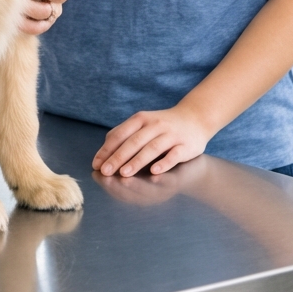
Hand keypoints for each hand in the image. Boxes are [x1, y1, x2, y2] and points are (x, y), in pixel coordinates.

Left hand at [91, 104, 211, 176]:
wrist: (195, 118)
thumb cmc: (162, 125)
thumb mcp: (142, 123)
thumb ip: (124, 134)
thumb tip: (103, 152)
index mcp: (140, 119)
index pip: (120, 134)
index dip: (107, 149)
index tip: (97, 164)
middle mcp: (154, 125)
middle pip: (134, 142)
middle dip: (118, 157)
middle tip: (105, 171)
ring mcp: (171, 134)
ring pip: (152, 148)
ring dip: (137, 161)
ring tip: (124, 173)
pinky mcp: (185, 145)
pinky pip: (174, 155)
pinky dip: (164, 163)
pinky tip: (154, 172)